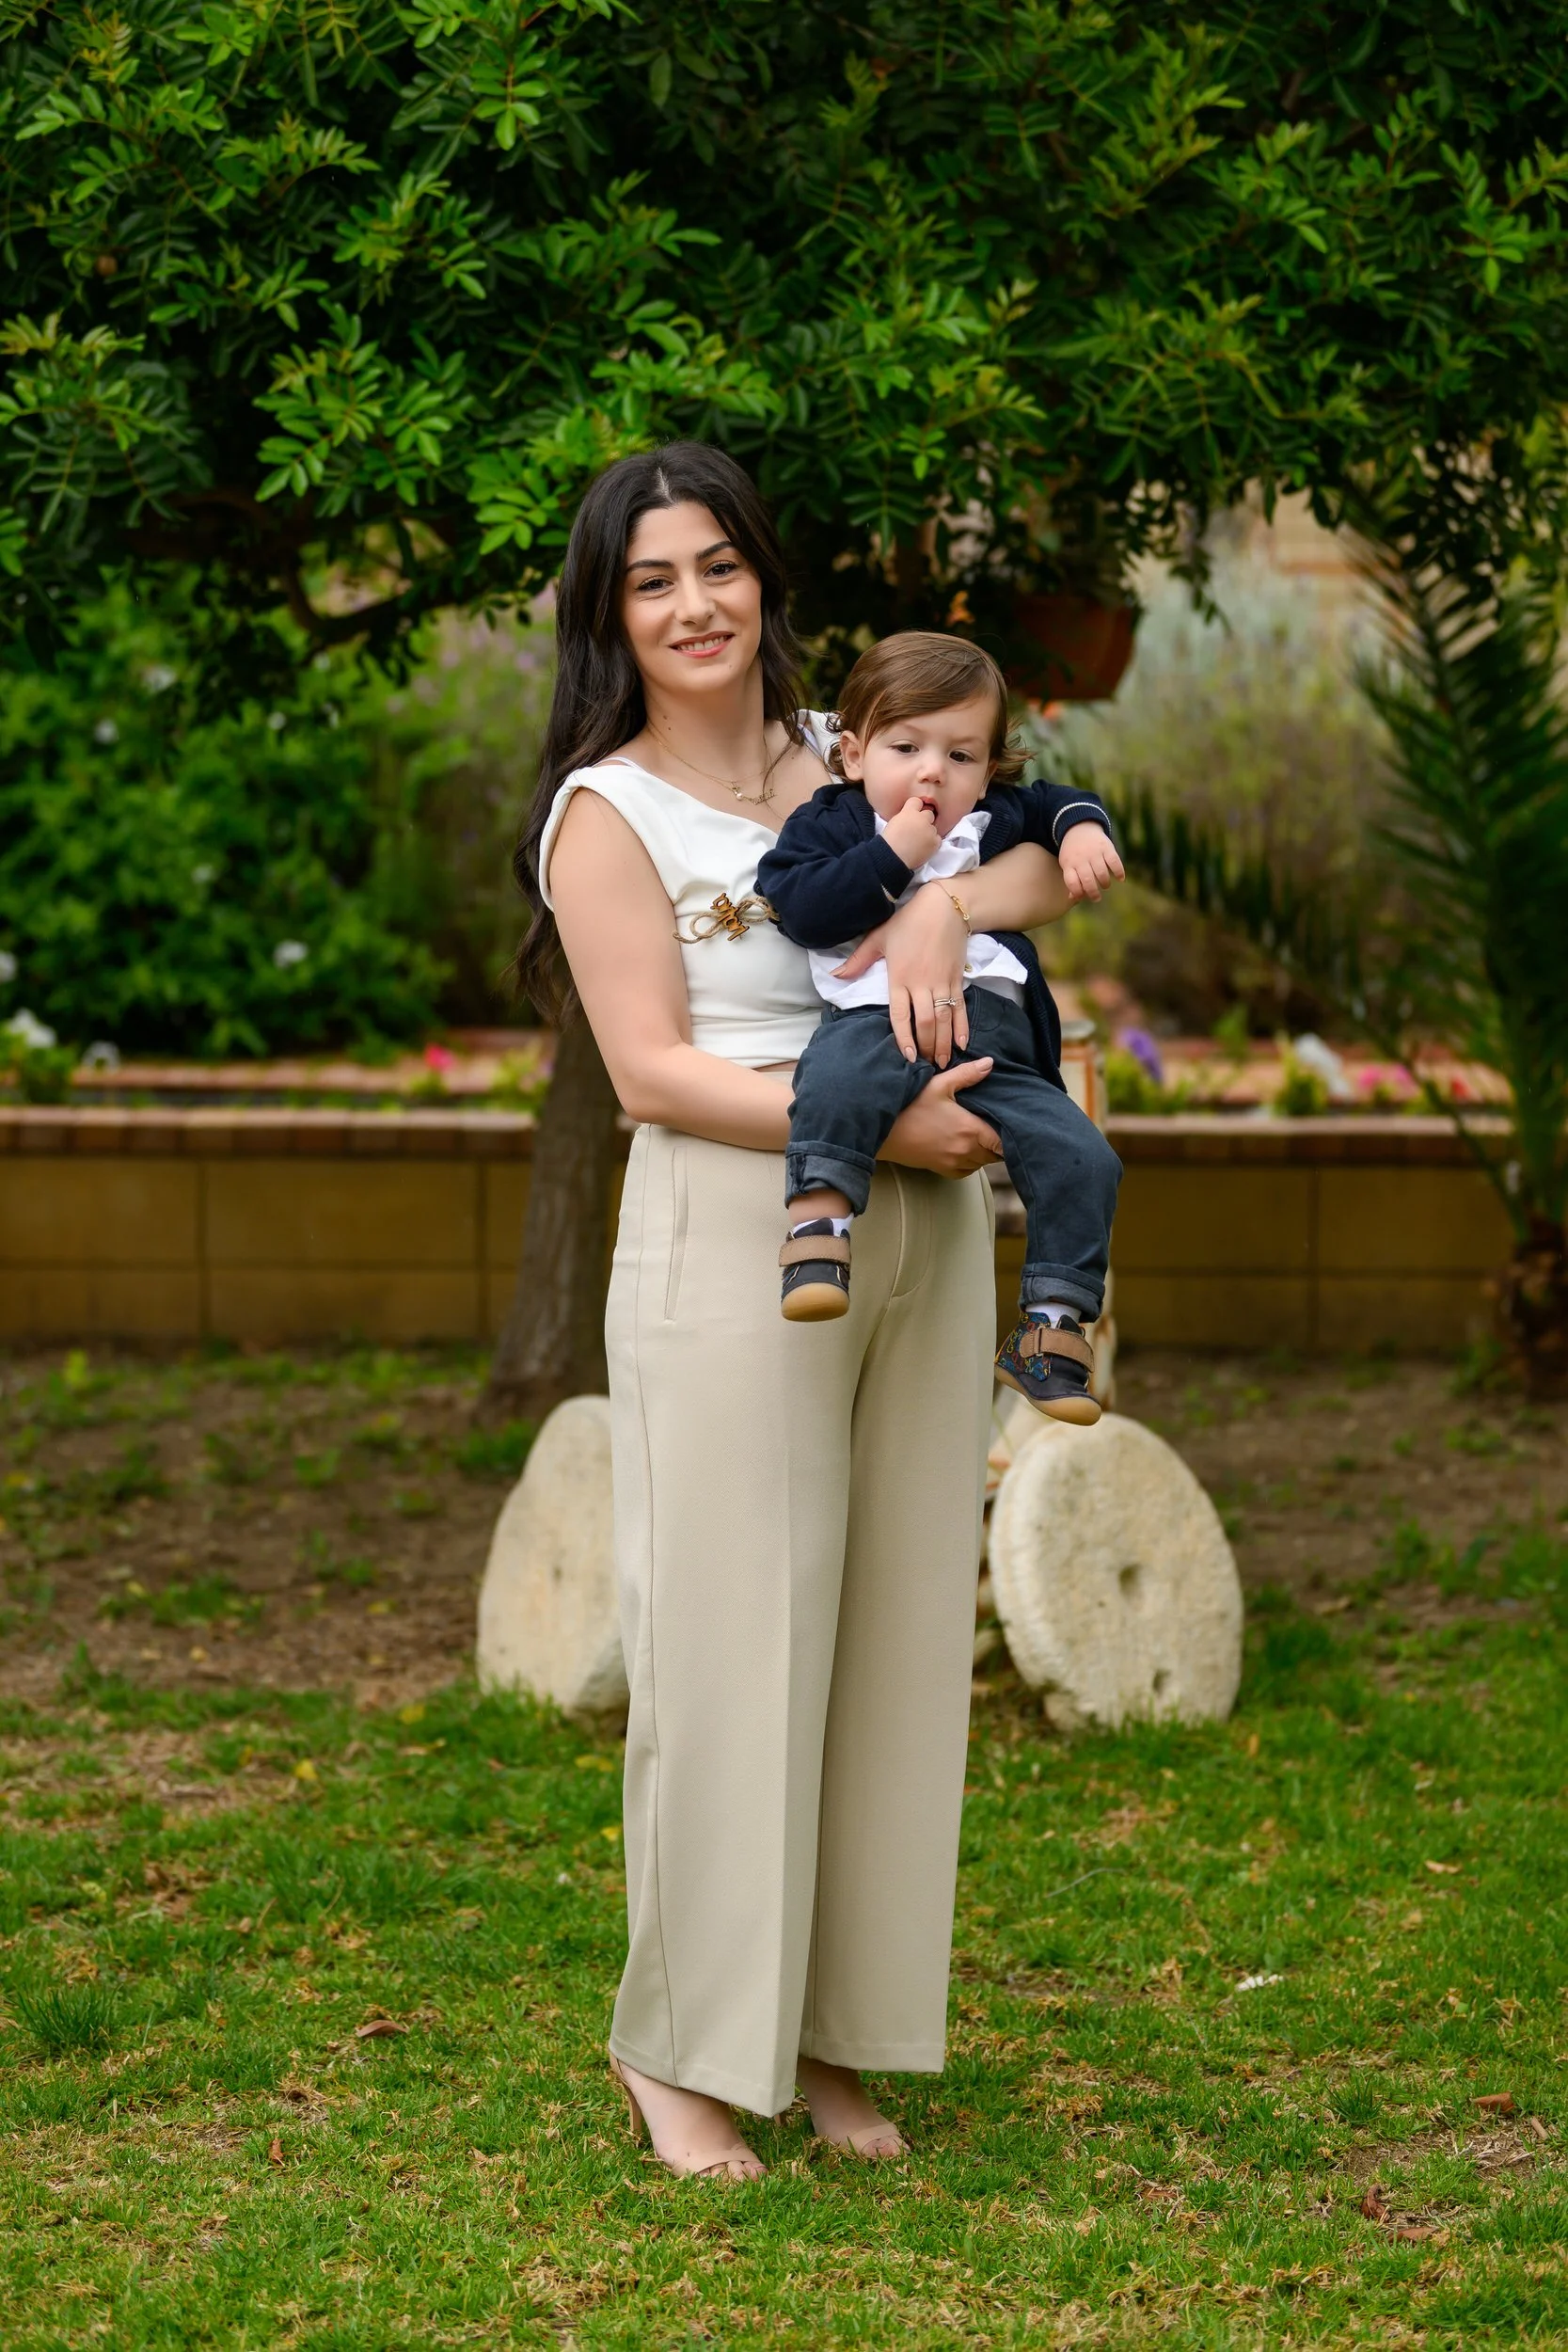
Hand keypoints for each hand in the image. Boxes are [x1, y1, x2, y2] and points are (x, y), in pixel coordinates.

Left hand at [844, 881, 968, 1064]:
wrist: (945, 906)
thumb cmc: (909, 921)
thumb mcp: (878, 937)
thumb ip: (858, 961)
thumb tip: (835, 975)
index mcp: (900, 978)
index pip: (900, 1015)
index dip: (904, 1038)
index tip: (906, 1057)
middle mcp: (922, 985)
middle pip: (924, 1023)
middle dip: (925, 1047)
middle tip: (924, 1066)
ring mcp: (942, 983)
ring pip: (943, 1020)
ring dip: (943, 1043)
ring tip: (942, 1062)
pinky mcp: (957, 979)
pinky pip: (960, 1008)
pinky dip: (962, 1027)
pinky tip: (962, 1044)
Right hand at [880, 795, 941, 869]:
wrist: (892, 858)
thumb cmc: (888, 842)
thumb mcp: (893, 822)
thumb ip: (904, 816)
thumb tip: (909, 817)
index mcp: (909, 812)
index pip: (917, 801)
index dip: (915, 808)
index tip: (913, 815)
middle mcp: (921, 818)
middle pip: (929, 814)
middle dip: (924, 820)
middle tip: (917, 830)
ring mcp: (930, 830)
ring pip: (933, 828)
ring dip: (928, 832)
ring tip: (918, 842)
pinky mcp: (935, 842)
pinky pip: (937, 839)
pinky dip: (932, 842)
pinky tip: (923, 847)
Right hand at [881, 1060, 1001, 1176]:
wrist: (883, 1132)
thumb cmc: (909, 1107)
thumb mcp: (938, 1085)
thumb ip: (967, 1074)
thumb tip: (990, 1063)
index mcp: (970, 1130)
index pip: (1003, 1143)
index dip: (1009, 1135)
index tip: (1008, 1124)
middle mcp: (965, 1151)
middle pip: (995, 1154)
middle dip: (997, 1142)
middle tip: (993, 1125)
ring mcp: (954, 1163)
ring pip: (982, 1163)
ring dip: (984, 1152)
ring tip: (978, 1134)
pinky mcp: (942, 1170)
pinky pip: (967, 1171)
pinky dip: (970, 1161)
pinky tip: (963, 1146)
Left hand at [1058, 821, 1125, 903]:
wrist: (1079, 828)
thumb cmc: (1073, 853)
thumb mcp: (1067, 864)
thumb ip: (1071, 881)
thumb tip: (1074, 898)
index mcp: (1069, 864)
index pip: (1072, 882)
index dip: (1078, 893)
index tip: (1082, 896)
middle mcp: (1081, 859)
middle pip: (1087, 880)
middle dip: (1093, 893)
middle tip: (1097, 898)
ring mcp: (1094, 852)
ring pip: (1101, 873)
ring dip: (1105, 883)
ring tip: (1105, 885)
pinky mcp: (1106, 847)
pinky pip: (1114, 861)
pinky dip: (1119, 872)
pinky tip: (1120, 878)